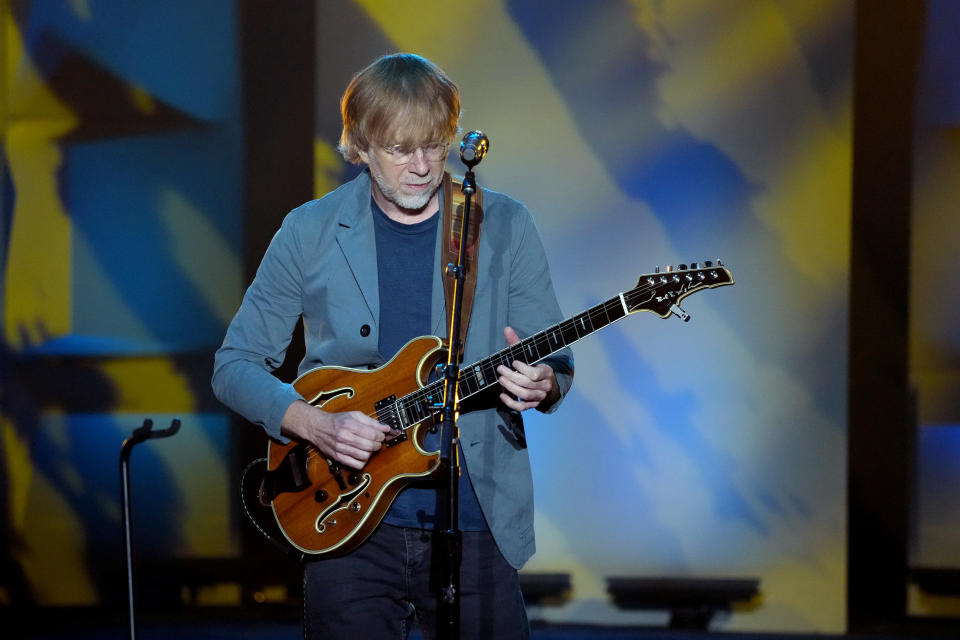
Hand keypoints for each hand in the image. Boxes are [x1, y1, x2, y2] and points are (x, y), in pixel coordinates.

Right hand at [280, 400, 394, 468]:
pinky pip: (356, 465)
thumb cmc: (337, 420)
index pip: (373, 434)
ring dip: (371, 453)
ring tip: (369, 447)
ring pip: (365, 456)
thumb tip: (386, 428)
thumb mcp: (354, 415)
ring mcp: (340, 449)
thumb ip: (371, 422)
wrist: (318, 427)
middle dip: (378, 444)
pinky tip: (362, 455)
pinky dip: (363, 461)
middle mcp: (344, 437)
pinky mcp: (338, 457)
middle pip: (370, 446)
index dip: (381, 436)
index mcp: (349, 425)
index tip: (381, 435)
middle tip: (377, 442)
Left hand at [497, 326, 559, 411]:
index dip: (523, 368)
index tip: (513, 362)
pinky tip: (502, 395)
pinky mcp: (532, 405)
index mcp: (546, 372)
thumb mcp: (529, 355)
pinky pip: (522, 407)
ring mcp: (539, 397)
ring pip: (525, 395)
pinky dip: (511, 402)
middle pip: (527, 383)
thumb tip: (506, 329)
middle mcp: (544, 385)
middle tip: (500, 369)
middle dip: (512, 376)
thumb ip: (517, 343)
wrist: (548, 386)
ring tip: (501, 379)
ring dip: (511, 388)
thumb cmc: (535, 367)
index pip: (535, 373)